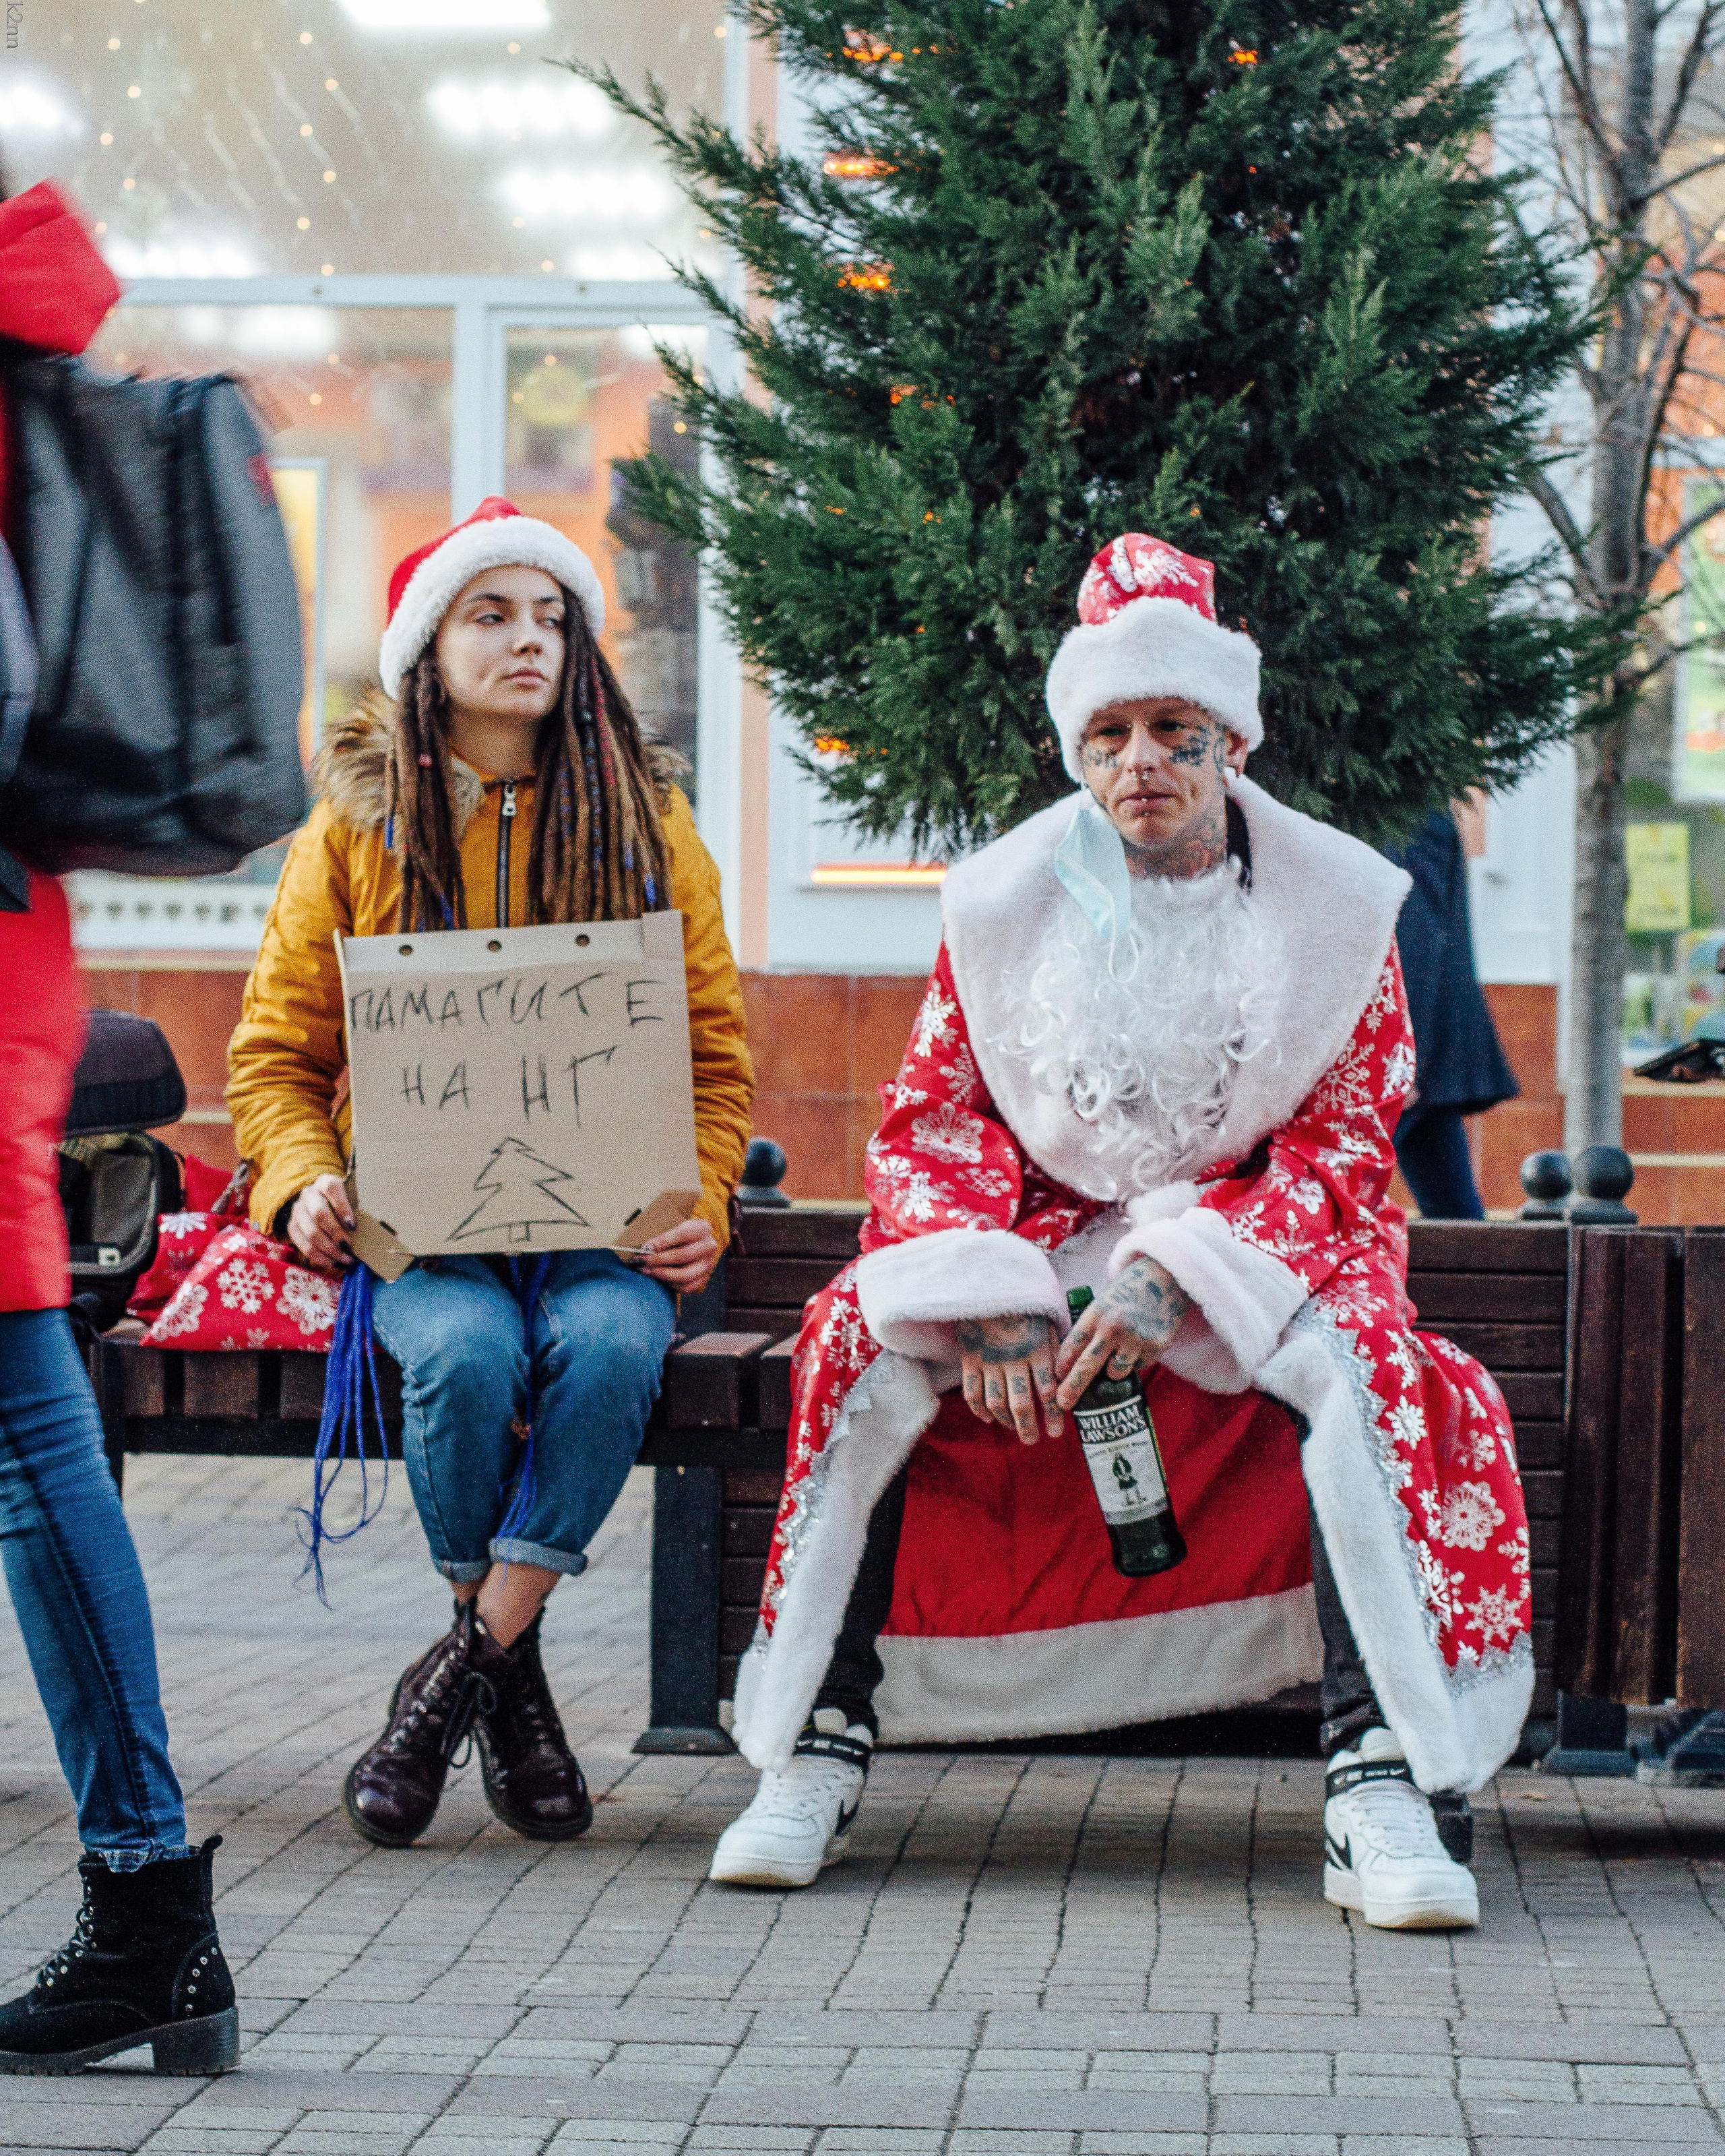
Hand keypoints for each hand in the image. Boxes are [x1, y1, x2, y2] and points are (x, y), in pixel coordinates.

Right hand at [287, 1172, 354, 1274]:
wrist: (321, 1203)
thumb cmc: (344, 1205)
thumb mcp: (353, 1202)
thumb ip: (360, 1214)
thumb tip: (377, 1236)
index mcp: (325, 1182)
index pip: (331, 1189)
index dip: (342, 1208)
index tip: (353, 1226)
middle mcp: (309, 1194)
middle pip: (319, 1213)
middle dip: (336, 1233)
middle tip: (349, 1247)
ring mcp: (298, 1211)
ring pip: (311, 1233)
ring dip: (330, 1250)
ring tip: (346, 1260)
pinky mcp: (292, 1227)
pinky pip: (304, 1246)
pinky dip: (320, 1258)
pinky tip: (334, 1263)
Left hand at [632, 1215, 718, 1293]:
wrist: (693, 1242)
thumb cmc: (677, 1232)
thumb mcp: (673, 1224)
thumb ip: (661, 1231)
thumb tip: (642, 1245)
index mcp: (702, 1228)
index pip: (683, 1234)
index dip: (663, 1242)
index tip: (645, 1247)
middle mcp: (709, 1246)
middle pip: (683, 1255)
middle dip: (658, 1260)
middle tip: (641, 1261)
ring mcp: (708, 1264)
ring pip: (685, 1275)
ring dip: (662, 1274)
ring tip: (645, 1271)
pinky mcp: (704, 1278)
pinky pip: (687, 1287)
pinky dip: (670, 1285)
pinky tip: (658, 1278)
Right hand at [957, 1312, 1062, 1444]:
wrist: (991, 1289)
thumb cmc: (1026, 1311)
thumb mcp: (1049, 1326)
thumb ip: (1058, 1353)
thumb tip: (1068, 1381)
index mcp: (1038, 1351)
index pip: (1049, 1391)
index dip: (1054, 1415)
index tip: (1057, 1432)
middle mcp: (1015, 1360)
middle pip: (1021, 1404)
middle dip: (1028, 1427)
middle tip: (1032, 1440)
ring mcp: (990, 1361)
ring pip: (997, 1403)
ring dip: (1006, 1421)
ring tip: (1014, 1428)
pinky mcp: (970, 1360)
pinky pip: (972, 1393)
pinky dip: (980, 1410)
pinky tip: (988, 1418)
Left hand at [1054, 1257, 1189, 1411]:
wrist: (1164, 1277)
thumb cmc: (1127, 1291)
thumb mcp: (1102, 1303)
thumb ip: (1089, 1328)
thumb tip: (1070, 1361)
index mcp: (1095, 1314)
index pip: (1071, 1346)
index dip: (1061, 1367)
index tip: (1054, 1381)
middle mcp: (1113, 1327)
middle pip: (1086, 1366)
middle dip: (1072, 1388)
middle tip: (1062, 1403)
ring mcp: (1135, 1339)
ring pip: (1115, 1373)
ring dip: (1113, 1371)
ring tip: (1119, 1352)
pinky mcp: (1155, 1347)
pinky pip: (1138, 1366)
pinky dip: (1136, 1361)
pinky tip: (1139, 1343)